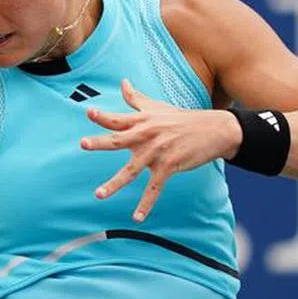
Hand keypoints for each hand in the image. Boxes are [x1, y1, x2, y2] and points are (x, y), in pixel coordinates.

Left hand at [80, 79, 241, 221]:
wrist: (214, 129)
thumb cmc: (181, 118)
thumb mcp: (157, 106)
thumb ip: (136, 97)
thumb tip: (122, 81)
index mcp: (142, 120)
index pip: (119, 118)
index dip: (103, 116)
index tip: (88, 113)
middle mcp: (147, 135)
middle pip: (119, 139)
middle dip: (101, 142)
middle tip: (83, 143)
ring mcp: (158, 152)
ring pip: (132, 170)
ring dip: (115, 183)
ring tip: (98, 195)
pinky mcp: (169, 166)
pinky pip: (154, 188)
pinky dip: (146, 204)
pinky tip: (137, 217)